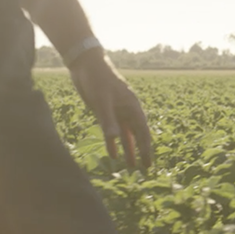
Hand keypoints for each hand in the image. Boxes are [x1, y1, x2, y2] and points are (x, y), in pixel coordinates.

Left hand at [70, 50, 151, 168]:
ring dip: (128, 149)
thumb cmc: (98, 79)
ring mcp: (116, 111)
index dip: (146, 147)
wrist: (86, 65)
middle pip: (137, 134)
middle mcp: (127, 110)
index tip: (148, 162)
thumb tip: (115, 139)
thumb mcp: (102, 100)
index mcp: (132, 106)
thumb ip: (108, 120)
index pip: (142, 131)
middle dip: (141, 151)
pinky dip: (113, 142)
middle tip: (145, 168)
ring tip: (131, 166)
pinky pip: (112, 130)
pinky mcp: (105, 111)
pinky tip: (113, 154)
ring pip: (125, 134)